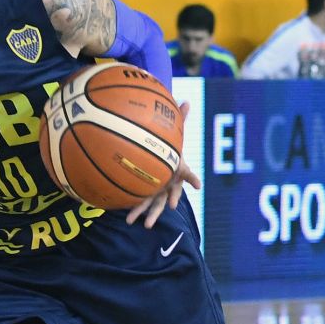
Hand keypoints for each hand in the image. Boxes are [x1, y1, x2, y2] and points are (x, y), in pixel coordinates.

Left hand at [125, 101, 201, 227]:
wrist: (155, 159)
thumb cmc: (166, 149)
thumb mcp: (172, 135)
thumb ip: (179, 120)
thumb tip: (187, 101)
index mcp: (176, 171)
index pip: (186, 173)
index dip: (192, 178)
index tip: (198, 185)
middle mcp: (167, 183)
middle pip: (170, 194)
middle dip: (169, 201)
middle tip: (170, 208)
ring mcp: (156, 190)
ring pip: (152, 203)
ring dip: (147, 212)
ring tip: (140, 221)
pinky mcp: (145, 193)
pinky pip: (139, 202)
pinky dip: (133, 209)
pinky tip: (126, 218)